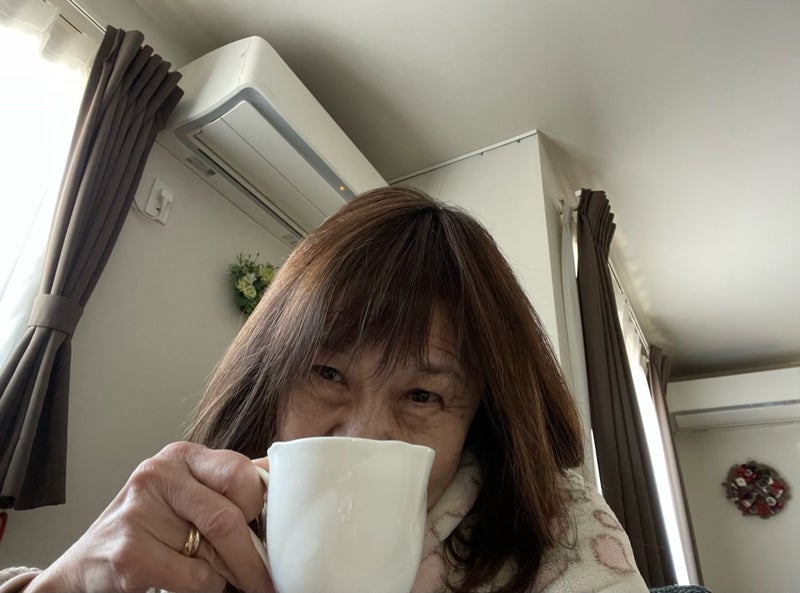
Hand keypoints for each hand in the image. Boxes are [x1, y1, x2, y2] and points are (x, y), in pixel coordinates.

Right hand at [26, 442, 273, 592]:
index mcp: (181, 456)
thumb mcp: (189, 494)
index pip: (241, 473)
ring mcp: (138, 512)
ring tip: (211, 572)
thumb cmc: (148, 529)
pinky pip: (194, 578)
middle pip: (229, 517)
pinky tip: (178, 578)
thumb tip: (285, 481)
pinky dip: (201, 586)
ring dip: (223, 574)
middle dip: (252, 557)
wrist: (86, 567)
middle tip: (265, 579)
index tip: (270, 532)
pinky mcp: (128, 552)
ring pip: (214, 553)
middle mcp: (157, 474)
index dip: (260, 509)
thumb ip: (229, 485)